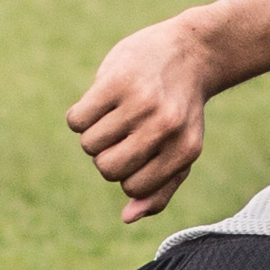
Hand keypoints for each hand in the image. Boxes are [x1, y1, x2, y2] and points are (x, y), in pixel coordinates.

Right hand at [67, 15, 214, 223]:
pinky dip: (81, 115)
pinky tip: (99, 102)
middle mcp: (165, 127)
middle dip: (105, 156)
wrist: (191, 51)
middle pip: (107, 168)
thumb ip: (161, 189)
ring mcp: (140, 102)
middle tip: (120, 134)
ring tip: (112, 114)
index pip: (131, 187)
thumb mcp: (182, 149)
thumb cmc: (181, 109)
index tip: (135, 150)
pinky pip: (77, 119)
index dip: (125, 172)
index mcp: (184, 150)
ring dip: (93, 134)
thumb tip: (127, 218)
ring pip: (90, 144)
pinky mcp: (116, 80)